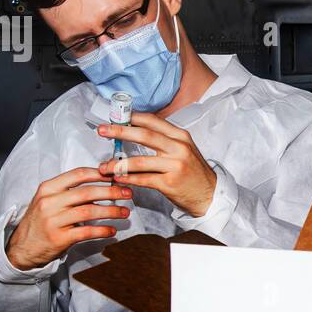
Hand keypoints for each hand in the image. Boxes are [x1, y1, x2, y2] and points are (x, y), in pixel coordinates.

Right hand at [5, 168, 131, 270]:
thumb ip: (70, 192)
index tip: (116, 176)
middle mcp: (49, 202)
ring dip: (111, 211)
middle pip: (87, 192)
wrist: (22, 247)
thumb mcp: (49, 200)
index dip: (100, 174)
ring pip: (88, 212)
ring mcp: (53, 220)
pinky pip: (86, 232)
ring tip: (125, 212)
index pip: (78, 175)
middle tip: (127, 193)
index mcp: (48, 188)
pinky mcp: (58, 238)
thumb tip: (102, 184)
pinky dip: (102, 231)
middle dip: (111, 192)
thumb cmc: (40, 221)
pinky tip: (112, 230)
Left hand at [97, 112, 216, 217]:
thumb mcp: (183, 149)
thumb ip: (164, 139)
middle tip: (102, 130)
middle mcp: (179, 148)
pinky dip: (128, 179)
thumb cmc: (193, 172)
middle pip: (145, 135)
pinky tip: (117, 178)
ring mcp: (175, 166)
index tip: (115, 116)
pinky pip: (144, 179)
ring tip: (104, 166)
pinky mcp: (170, 183)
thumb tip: (137, 129)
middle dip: (120, 131)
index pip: (153, 121)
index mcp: (180, 136)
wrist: (209, 195)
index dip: (132, 117)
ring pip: (140, 161)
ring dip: (118, 164)